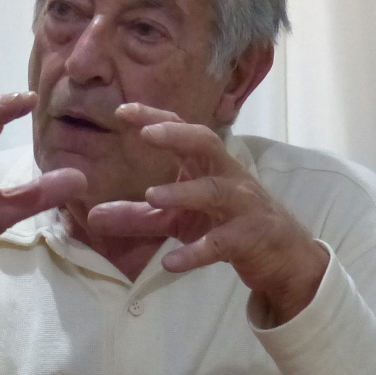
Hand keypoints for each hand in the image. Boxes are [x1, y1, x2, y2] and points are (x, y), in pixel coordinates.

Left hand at [87, 104, 327, 324]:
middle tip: (147, 134)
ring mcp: (242, 205)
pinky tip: (171, 263)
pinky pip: (222, 242)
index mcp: (207, 165)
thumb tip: (92, 217)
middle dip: (178, 135)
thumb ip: (136, 217)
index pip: (182, 131)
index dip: (155, 118)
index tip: (121, 111)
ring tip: (150, 195)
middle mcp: (226, 176)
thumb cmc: (227, 227)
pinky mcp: (251, 237)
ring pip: (214, 191)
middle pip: (206, 143)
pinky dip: (197, 252)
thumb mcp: (177, 221)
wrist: (283, 258)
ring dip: (183, 192)